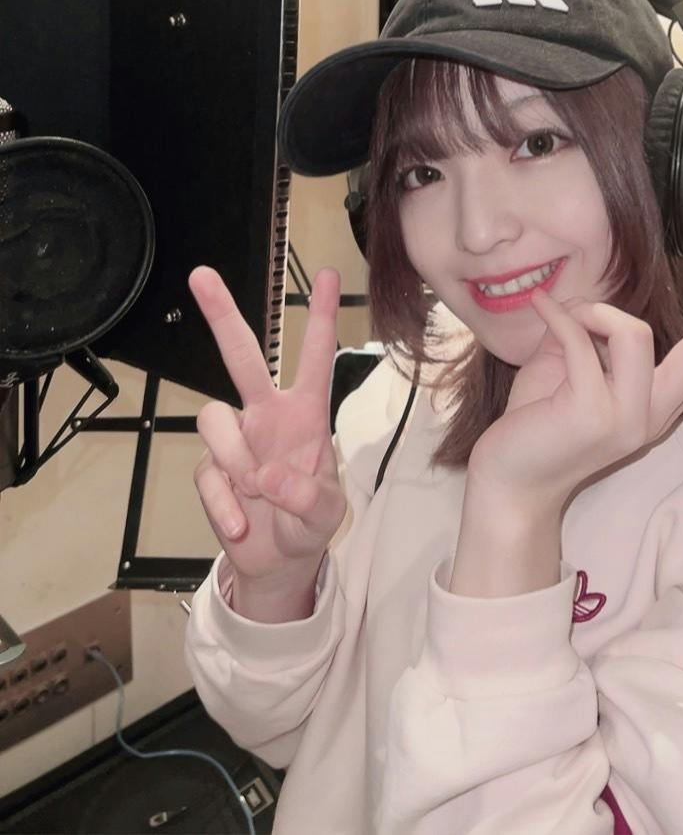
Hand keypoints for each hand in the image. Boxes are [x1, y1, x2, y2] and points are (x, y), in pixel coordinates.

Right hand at [189, 265, 347, 586]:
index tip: (328, 274)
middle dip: (222, 315)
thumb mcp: (327, 516)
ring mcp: (235, 440)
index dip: (321, 315)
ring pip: (215, 419)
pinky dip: (225, 505)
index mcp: (306, 413)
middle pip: (242, 356)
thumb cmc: (310, 523)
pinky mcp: (211, 469)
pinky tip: (242, 523)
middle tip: (202, 274)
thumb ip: (308, 497)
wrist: (278, 562)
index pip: (315, 356)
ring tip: (256, 493)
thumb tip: (269, 476)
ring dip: (235, 461)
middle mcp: (267, 415)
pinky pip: (208, 475)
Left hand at [467, 255, 682, 512]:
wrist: (509, 479)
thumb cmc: (536, 421)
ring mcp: (629, 416)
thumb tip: (599, 305)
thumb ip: (596, 340)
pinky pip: (580, 339)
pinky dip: (558, 316)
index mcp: (656, 403)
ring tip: (565, 318)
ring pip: (634, 332)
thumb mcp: (573, 369)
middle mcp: (653, 412)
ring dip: (596, 313)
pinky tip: (541, 306)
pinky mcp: (595, 413)